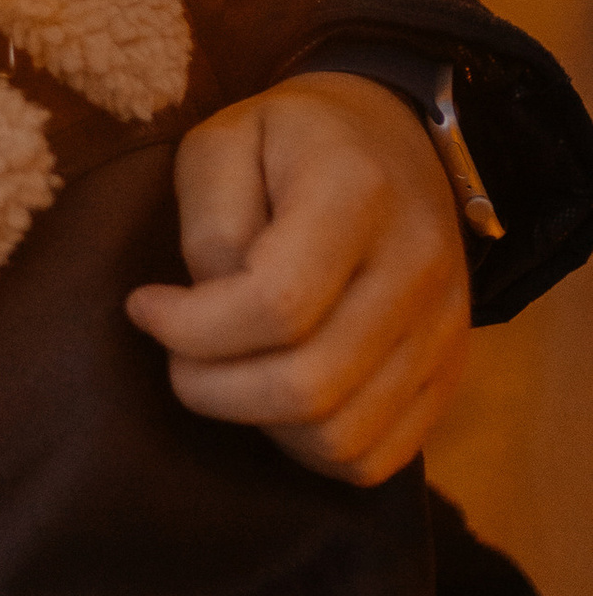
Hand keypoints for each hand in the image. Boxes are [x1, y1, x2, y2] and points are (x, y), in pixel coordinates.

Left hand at [128, 72, 468, 486]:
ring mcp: (444, 327)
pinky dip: (312, 451)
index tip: (145, 306)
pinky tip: (276, 402)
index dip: (192, 328)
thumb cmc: (290, 141)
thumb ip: (210, 221)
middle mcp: (417, 266)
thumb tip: (213, 307)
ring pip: (342, 438)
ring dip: (260, 424)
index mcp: (357, 192)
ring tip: (227, 373)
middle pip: (309, 386)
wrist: (396, 139)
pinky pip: (378, 456)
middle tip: (177, 356)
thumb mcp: (223, 139)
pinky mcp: (449, 371)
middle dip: (213, 390)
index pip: (277, 303)